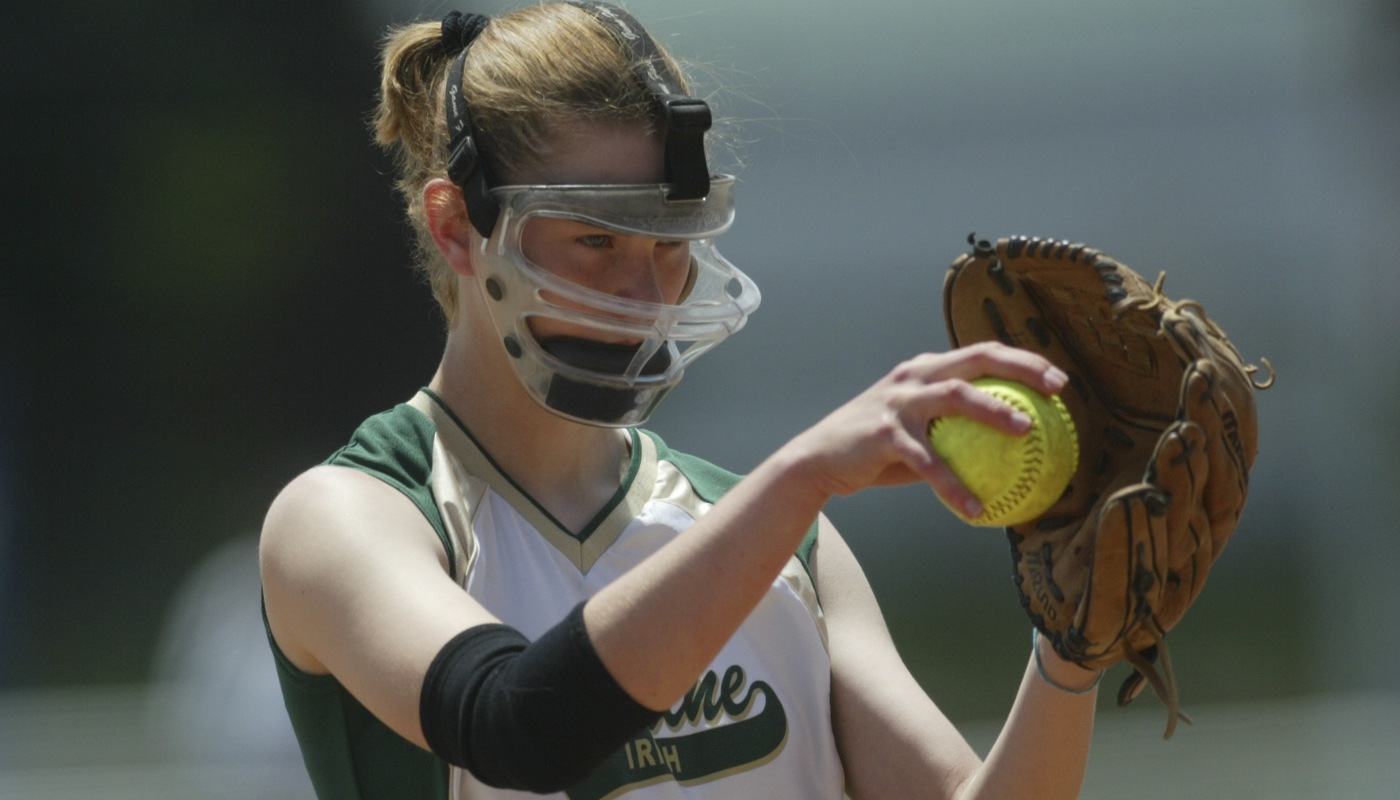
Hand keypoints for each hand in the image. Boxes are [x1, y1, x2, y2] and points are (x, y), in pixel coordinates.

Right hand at [784, 342, 1067, 515]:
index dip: (1021, 359)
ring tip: (1026, 431)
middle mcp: (913, 377)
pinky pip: (927, 460)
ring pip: (954, 396)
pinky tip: (975, 508)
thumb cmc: (875, 451)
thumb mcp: (915, 432)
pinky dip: (952, 484)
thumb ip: (951, 433)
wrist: (819, 460)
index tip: (1056, 379)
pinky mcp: (884, 433)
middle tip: (1056, 388)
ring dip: (994, 410)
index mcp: (925, 371)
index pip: (980, 353)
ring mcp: (898, 402)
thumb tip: (1005, 457)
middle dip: (1020, 367)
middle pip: (975, 359)